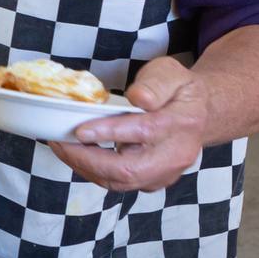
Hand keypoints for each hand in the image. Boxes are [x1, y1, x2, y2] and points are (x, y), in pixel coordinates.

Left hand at [49, 56, 211, 191]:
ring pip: (121, 182)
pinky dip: (93, 171)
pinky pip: (119, 184)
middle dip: (89, 159)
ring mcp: (166, 173)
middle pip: (129, 170)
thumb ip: (156, 83)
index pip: (145, 131)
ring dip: (85, 167)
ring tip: (61, 147)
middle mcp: (176, 154)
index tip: (80, 130)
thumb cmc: (178, 91)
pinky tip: (76, 155)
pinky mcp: (153, 182)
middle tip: (60, 142)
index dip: (110, 132)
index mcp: (183, 122)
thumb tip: (140, 97)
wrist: (199, 114)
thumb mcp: (171, 73)